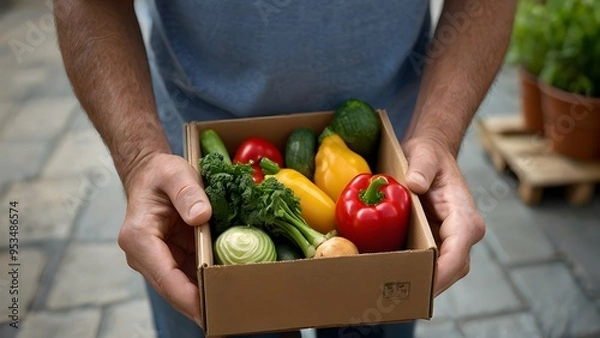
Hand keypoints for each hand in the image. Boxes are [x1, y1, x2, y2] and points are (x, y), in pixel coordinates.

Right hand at [117, 153, 211, 324]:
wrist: (151, 174)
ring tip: (232, 308)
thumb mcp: (176, 173)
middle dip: (198, 305)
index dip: (186, 296)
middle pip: (172, 288)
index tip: (207, 311)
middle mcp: (143, 255)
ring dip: (204, 298)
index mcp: (139, 237)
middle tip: (227, 317)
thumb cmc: (162, 174)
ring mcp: (156, 260)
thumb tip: (201, 217)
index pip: (164, 276)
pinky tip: (228, 288)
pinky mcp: (170, 259)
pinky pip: (189, 276)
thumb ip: (188, 192)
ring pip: (181, 287)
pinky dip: (206, 283)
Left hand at [402, 136, 484, 296]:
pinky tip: (390, 278)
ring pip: (442, 272)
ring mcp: (452, 240)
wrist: (431, 155)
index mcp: (464, 217)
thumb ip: (421, 168)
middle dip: (428, 287)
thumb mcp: (424, 155)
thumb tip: (415, 184)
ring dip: (421, 284)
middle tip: (399, 298)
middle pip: (450, 270)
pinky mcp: (438, 241)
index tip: (421, 287)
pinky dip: (415, 272)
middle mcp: (463, 233)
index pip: (457, 253)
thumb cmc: (430, 155)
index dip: (441, 274)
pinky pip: (431, 263)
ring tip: (392, 296)